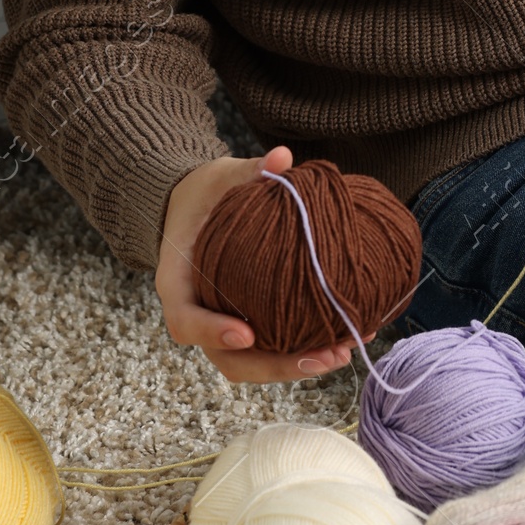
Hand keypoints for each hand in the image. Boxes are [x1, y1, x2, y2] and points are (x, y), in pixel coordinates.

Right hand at [155, 143, 356, 383]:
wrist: (197, 207)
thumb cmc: (204, 193)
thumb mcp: (220, 177)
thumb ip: (247, 170)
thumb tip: (281, 157)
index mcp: (179, 282)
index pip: (185, 320)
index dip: (212, 332)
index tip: (247, 332)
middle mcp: (199, 314)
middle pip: (229, 359)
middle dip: (275, 367)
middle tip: (321, 356)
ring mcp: (222, 325)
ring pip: (254, 363)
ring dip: (297, 366)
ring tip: (342, 352)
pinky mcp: (247, 324)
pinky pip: (272, 347)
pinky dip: (304, 348)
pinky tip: (345, 337)